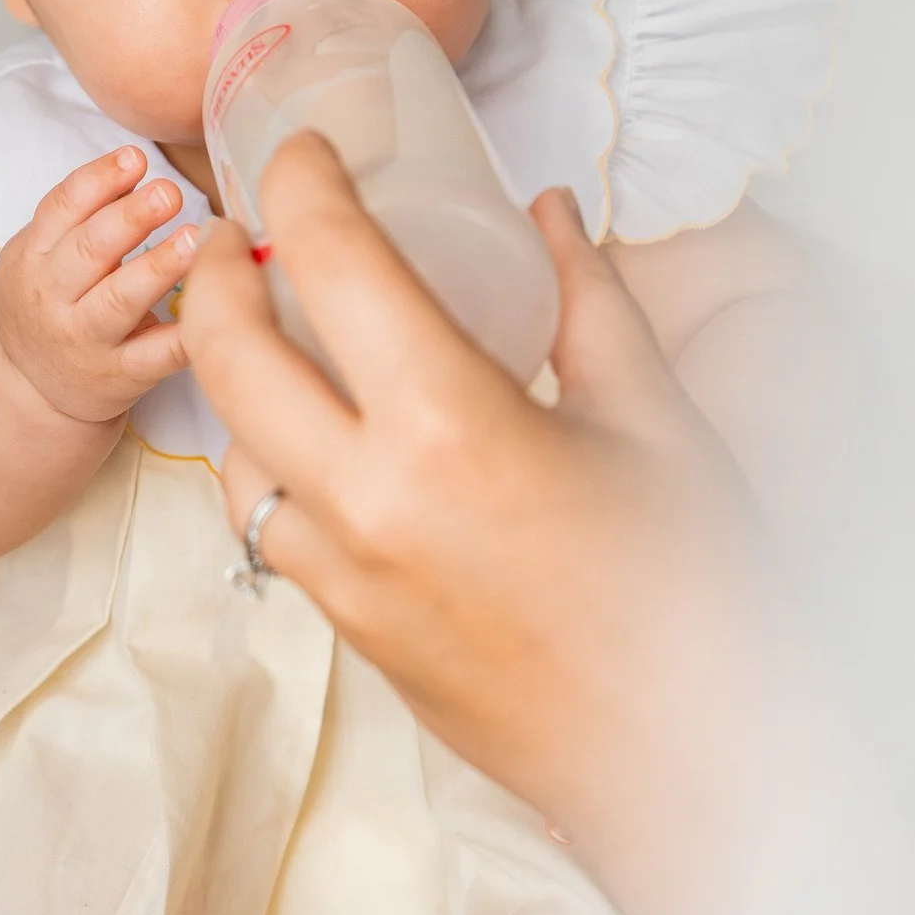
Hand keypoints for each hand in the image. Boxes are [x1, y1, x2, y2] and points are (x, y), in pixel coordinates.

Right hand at [0, 144, 202, 428]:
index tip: (135, 158)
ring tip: (194, 238)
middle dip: (130, 218)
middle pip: (90, 251)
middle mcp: (53, 298)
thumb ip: (82, 214)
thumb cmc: (48, 303)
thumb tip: (133, 166)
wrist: (28, 387)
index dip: (98, 180)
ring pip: (120, 300)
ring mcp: (87, 340)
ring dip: (157, 267)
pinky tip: (213, 309)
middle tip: (168, 192)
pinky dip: (184, 334)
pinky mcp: (121, 375)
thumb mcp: (42, 255)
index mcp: (32, 257)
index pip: (61, 209)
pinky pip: (156, 355)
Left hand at [183, 136, 824, 914]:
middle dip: (215, 277)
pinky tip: (322, 443)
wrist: (698, 760)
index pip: (330, 264)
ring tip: (271, 336)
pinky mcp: (356, 636)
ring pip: (235, 455)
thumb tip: (547, 214)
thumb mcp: (656, 422)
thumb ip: (589, 303)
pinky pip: (276, 532)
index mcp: (451, 426)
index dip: (301, 186)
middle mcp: (372, 502)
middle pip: (231, 356)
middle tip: (239, 236)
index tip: (302, 155)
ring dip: (235, 383)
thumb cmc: (699, 590)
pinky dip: (274, 470)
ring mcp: (350, 580)